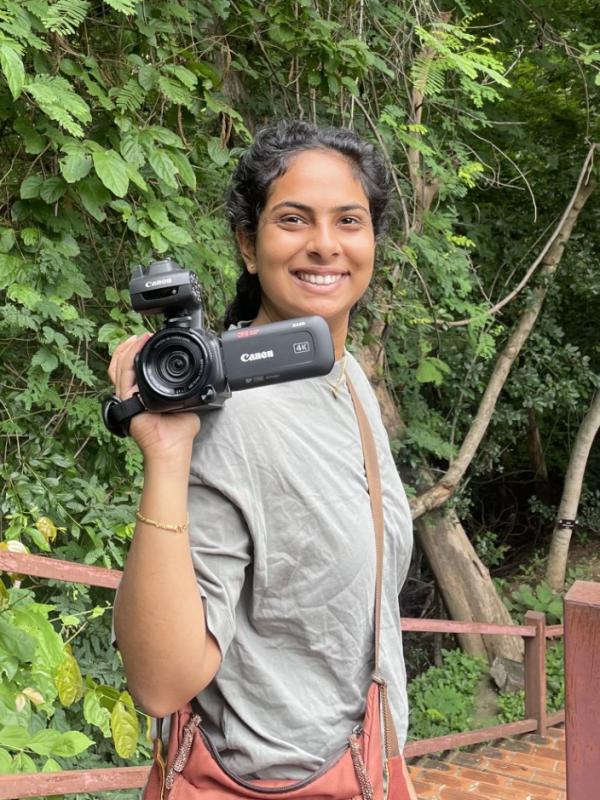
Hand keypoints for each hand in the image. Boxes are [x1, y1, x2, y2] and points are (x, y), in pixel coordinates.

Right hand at [108, 334, 200, 461]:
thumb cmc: (178, 433)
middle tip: (142, 336)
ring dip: (128, 349)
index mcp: (143, 395)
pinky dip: (128, 359)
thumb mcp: (186, 405)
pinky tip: (136, 347)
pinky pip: (123, 375)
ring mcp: (127, 397)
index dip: (137, 353)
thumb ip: (187, 394)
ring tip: (140, 338)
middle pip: (122, 365)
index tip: (148, 341)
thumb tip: (200, 386)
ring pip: (119, 366)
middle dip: (130, 347)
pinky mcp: (126, 400)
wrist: (172, 447)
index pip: (133, 370)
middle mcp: (132, 395)